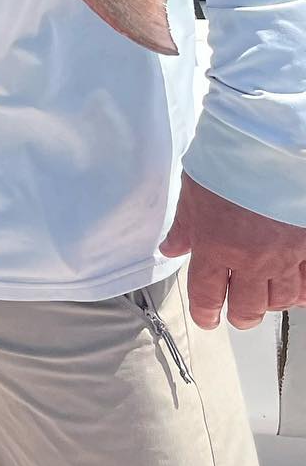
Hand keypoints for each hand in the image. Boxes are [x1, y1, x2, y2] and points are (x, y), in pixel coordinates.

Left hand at [161, 173, 305, 328]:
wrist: (270, 146)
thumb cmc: (230, 160)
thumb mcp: (193, 191)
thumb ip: (184, 226)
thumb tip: (171, 248)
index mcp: (215, 246)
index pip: (206, 294)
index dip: (205, 313)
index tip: (206, 319)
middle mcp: (251, 259)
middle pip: (247, 307)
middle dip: (239, 316)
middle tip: (237, 316)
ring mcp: (285, 256)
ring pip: (281, 299)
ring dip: (270, 303)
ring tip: (264, 299)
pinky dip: (301, 290)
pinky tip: (296, 289)